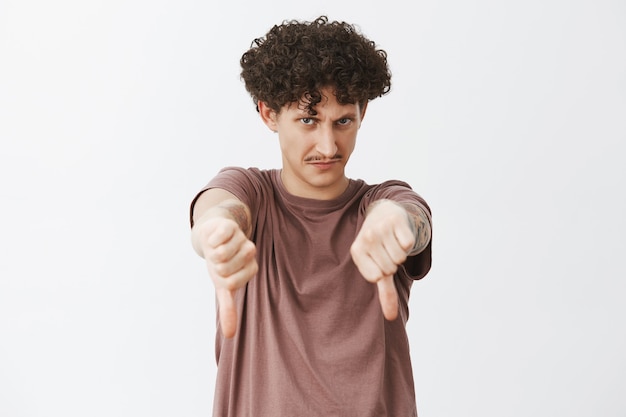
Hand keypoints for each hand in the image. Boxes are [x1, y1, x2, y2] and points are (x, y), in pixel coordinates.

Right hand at [198, 217, 257, 337]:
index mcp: (251, 269)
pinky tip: (215, 239)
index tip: (222, 273)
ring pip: (222, 252)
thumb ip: (229, 309)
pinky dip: (212, 240)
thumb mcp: (223, 288)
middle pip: (225, 267)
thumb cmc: (220, 265)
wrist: (212, 237)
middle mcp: (250, 252)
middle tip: (218, 259)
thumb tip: (230, 335)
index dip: (220, 279)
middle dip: (215, 265)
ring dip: (212, 252)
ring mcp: (242, 238)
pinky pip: (220, 236)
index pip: (232, 282)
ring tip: (216, 248)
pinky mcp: (231, 226)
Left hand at [350, 200, 415, 320]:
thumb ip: (384, 292)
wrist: (384, 212)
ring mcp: (380, 228)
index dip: (384, 272)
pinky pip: (408, 243)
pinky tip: (399, 233)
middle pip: (390, 268)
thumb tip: (392, 318)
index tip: (380, 261)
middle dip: (393, 262)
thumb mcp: (377, 266)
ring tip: (392, 241)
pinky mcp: (395, 220)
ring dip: (401, 251)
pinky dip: (408, 241)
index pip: (377, 277)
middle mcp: (366, 239)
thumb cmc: (379, 245)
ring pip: (400, 257)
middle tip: (387, 249)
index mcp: (357, 252)